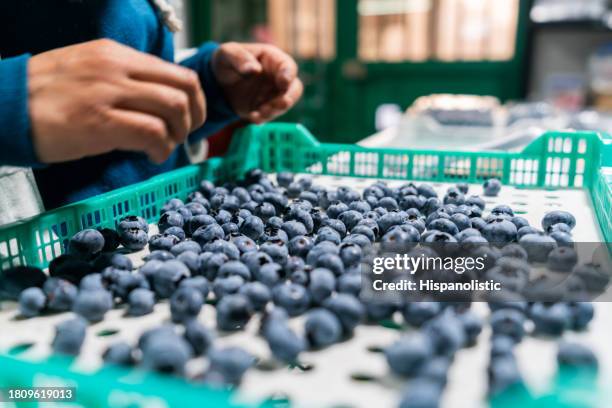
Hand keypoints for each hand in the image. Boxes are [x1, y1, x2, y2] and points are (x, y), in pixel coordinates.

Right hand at [28, 39, 205, 163]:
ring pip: (173, 109)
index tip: (190, 117)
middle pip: (184, 89)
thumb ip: (123, 79)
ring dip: (179, 134)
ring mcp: (109, 94)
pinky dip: (162, 149)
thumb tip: (156, 100)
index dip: (193, 100)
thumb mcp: (88, 71)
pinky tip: (153, 156)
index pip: (176, 72)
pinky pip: (152, 133)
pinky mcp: (101, 122)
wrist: (4, 107)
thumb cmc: (45, 95)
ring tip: (165, 147)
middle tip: (185, 134)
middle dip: (195, 116)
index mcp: (116, 55)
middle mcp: (117, 68)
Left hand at [211, 42, 302, 123]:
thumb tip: (255, 70)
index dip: (289, 74)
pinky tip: (252, 117)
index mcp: (273, 60)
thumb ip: (240, 59)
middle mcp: (278, 78)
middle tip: (280, 104)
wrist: (218, 81)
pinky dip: (264, 118)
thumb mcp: (228, 53)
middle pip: (295, 88)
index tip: (284, 82)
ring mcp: (273, 94)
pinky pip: (270, 115)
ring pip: (284, 105)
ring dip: (275, 110)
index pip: (288, 67)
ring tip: (260, 112)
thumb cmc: (226, 60)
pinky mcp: (266, 108)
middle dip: (289, 97)